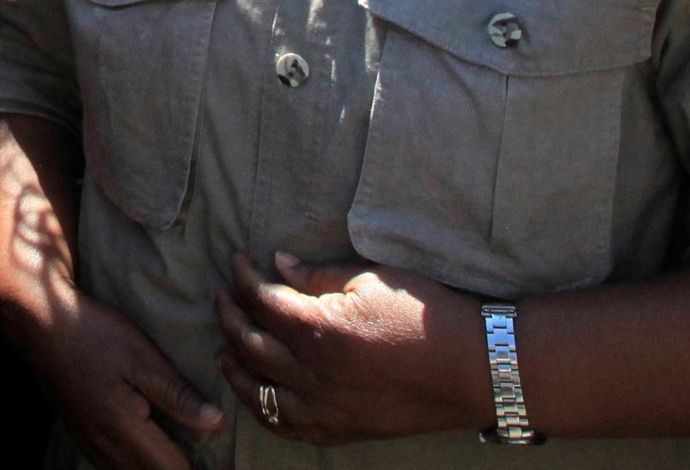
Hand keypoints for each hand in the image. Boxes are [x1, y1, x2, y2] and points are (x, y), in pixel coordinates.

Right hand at [7, 286, 221, 469]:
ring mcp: (91, 445)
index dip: (197, 469)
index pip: (172, 469)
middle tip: (205, 460)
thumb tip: (215, 423)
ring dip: (157, 468)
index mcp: (126, 430)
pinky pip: (113, 466)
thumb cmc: (95, 336)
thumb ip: (177, 394)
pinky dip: (135, 465)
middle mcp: (106, 447)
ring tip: (180, 456)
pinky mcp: (82, 436)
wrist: (41, 327)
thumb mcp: (142, 358)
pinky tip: (146, 451)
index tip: (220, 463)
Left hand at [214, 251, 478, 446]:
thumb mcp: (371, 279)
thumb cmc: (423, 313)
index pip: (263, 300)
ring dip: (235, 366)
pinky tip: (256, 396)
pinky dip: (262, 409)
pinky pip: (285, 425)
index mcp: (319, 328)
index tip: (237, 261)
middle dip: (230, 316)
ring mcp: (323, 406)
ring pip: (259, 390)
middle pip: (252, 344)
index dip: (244, 278)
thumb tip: (280, 264)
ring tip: (224, 348)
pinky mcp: (338, 429)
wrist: (467, 368)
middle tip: (221, 297)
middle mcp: (313, 372)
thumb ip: (319, 275)